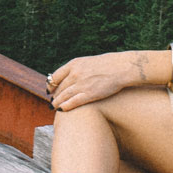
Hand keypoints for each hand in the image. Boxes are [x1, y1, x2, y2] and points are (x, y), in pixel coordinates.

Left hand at [47, 50, 161, 111]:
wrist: (122, 67)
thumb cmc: (109, 64)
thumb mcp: (89, 61)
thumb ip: (79, 68)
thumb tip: (72, 75)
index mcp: (74, 64)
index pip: (55, 76)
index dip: (51, 85)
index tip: (50, 90)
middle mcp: (75, 74)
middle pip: (59, 87)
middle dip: (55, 96)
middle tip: (53, 101)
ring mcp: (81, 84)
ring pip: (63, 96)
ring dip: (57, 103)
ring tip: (54, 107)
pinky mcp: (89, 94)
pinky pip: (73, 102)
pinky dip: (65, 106)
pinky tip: (62, 110)